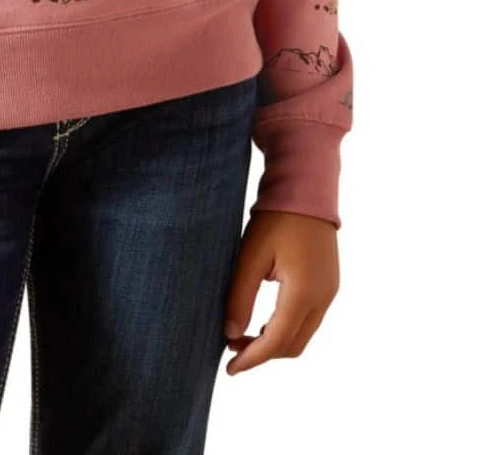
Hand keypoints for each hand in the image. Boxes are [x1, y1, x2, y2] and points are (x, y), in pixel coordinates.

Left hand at [223, 209, 338, 374]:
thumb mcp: (250, 255)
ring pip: (302, 336)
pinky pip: (308, 320)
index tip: (229, 368)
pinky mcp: (328, 286)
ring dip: (274, 342)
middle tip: (231, 350)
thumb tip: (229, 333)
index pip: (276, 341)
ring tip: (242, 337)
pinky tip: (263, 322)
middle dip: (262, 354)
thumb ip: (240, 296)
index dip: (252, 358)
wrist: (306, 190)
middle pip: (292, 345)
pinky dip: (285, 329)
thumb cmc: (275, 218)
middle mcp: (323, 298)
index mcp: (304, 292)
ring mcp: (329, 293)